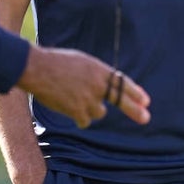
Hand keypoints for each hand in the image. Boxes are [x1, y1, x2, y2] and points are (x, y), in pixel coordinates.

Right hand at [18, 46, 150, 127]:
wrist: (37, 69)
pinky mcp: (78, 111)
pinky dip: (77, 117)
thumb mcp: (80, 62)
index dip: (135, 92)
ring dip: (89, 109)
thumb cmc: (55, 62)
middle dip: (134, 110)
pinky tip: (66, 105)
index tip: (146, 101)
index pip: (122, 82)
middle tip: (146, 117)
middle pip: (120, 100)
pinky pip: (84, 121)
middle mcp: (97, 85)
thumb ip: (94, 75)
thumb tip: (103, 91)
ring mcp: (88, 99)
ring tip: (72, 96)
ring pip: (97, 112)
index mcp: (99, 69)